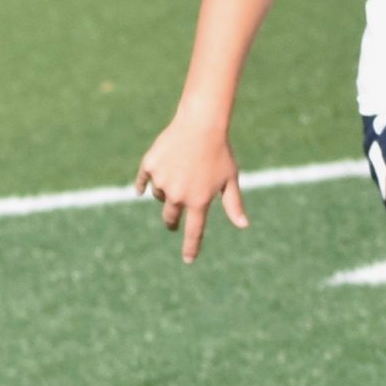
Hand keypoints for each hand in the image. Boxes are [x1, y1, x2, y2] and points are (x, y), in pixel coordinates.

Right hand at [134, 120, 250, 263]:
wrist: (201, 125)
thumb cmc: (221, 152)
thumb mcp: (230, 179)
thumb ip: (233, 204)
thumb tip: (243, 225)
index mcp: (199, 201)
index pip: (194, 231)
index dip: (191, 247)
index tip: (188, 260)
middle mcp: (178, 195)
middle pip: (170, 217)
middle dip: (172, 222)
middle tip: (173, 223)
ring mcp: (162, 181)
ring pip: (160, 195)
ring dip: (167, 192)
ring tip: (178, 175)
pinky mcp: (149, 167)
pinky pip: (143, 181)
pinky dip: (144, 183)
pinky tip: (142, 188)